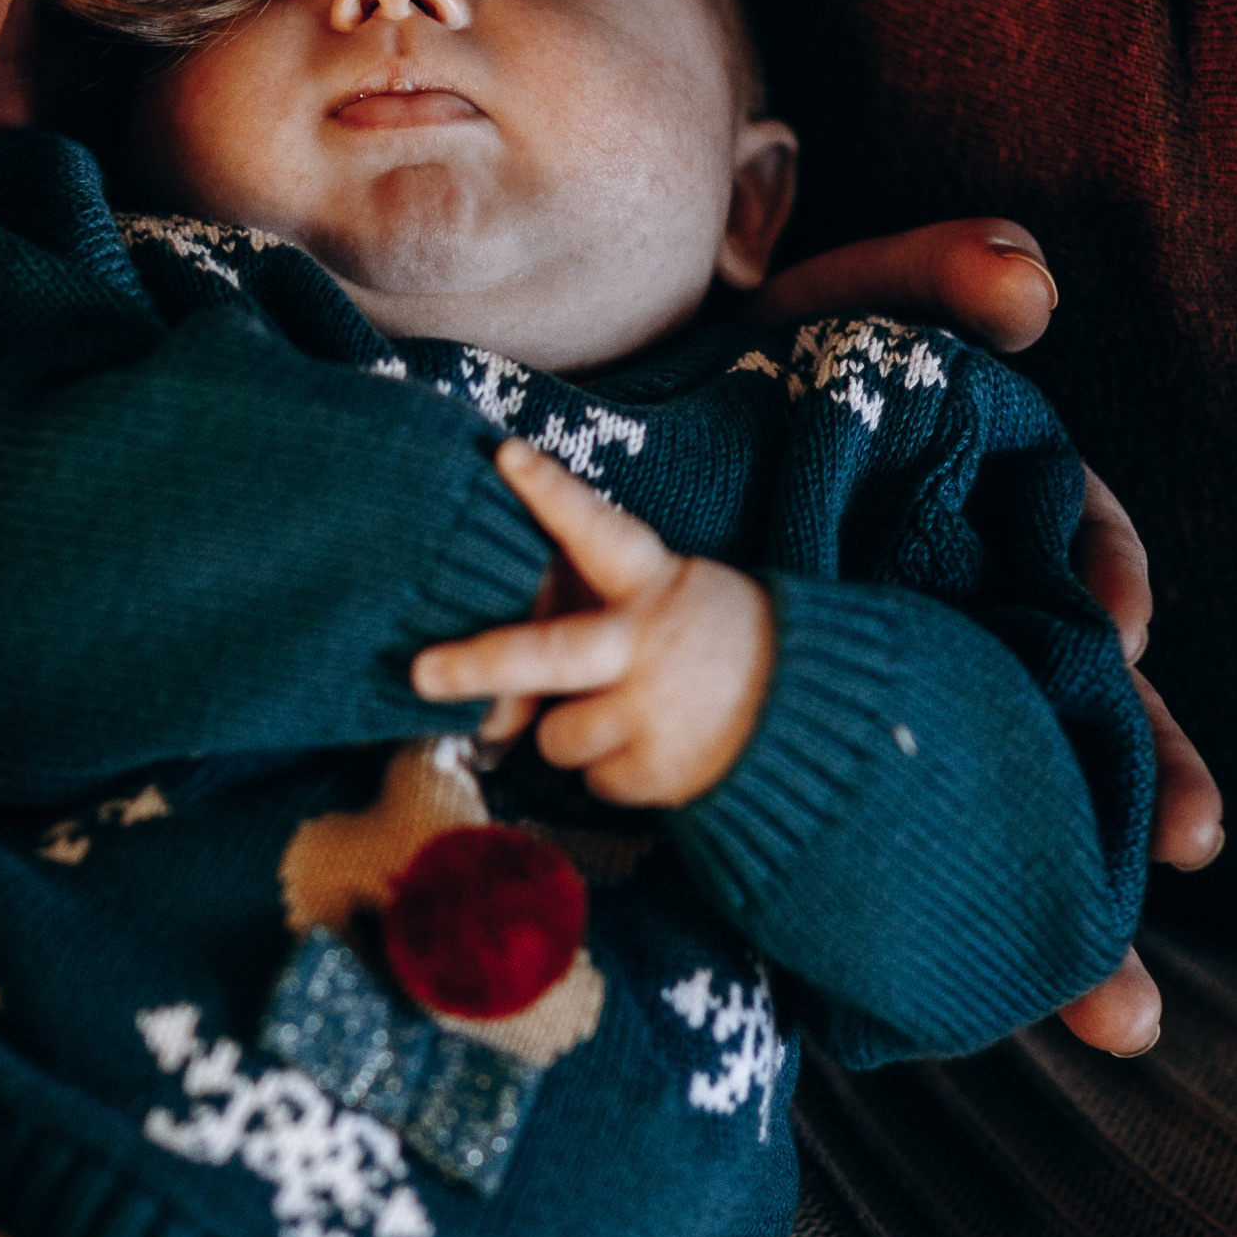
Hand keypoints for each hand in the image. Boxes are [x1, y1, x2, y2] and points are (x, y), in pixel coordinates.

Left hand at [413, 442, 772, 806]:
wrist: (815, 724)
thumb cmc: (724, 648)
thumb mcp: (684, 597)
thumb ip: (611, 610)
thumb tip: (521, 651)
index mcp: (655, 587)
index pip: (599, 532)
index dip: (552, 496)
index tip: (506, 456)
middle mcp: (647, 648)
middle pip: (544, 656)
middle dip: (477, 666)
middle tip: (422, 673)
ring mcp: (652, 713)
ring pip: (556, 735)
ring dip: (578, 734)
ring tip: (633, 716)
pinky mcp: (658, 772)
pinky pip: (593, 779)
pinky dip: (614, 772)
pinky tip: (659, 748)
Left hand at [750, 216, 1224, 1059]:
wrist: (592, 445)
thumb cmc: (739, 380)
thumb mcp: (830, 310)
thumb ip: (929, 275)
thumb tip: (1033, 285)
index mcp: (980, 525)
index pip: (1082, 554)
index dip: (1113, 584)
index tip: (1129, 623)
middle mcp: (952, 624)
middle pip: (1068, 712)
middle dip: (1142, 792)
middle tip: (1194, 842)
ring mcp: (878, 698)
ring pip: (985, 803)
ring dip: (1055, 902)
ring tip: (1115, 1005)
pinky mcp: (799, 756)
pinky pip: (852, 840)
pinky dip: (883, 930)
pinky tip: (920, 1006)